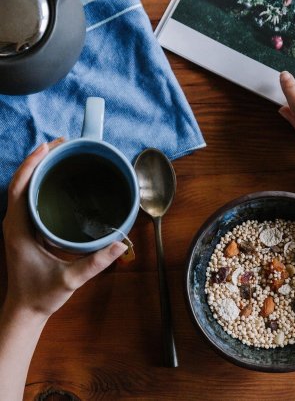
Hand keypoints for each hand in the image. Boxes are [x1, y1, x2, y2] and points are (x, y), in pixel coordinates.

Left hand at [2, 140, 127, 319]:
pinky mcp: (25, 229)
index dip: (31, 165)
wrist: (26, 309)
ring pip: (23, 188)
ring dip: (38, 168)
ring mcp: (18, 225)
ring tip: (60, 154)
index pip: (19, 188)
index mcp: (18, 230)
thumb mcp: (70, 279)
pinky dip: (40, 182)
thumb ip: (95, 262)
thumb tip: (121, 244)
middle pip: (20, 182)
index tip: (48, 147)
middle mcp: (14, 223)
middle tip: (62, 144)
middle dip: (38, 159)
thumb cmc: (42, 295)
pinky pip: (29, 198)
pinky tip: (57, 179)